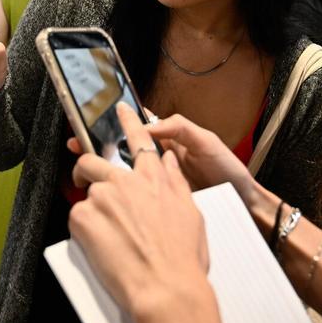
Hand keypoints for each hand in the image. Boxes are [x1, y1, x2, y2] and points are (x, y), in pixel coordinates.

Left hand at [68, 104, 219, 322]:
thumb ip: (176, 183)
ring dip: (92, 209)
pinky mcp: (83, 217)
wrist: (166, 288)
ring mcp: (102, 197)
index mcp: (154, 179)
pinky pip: (77, 218)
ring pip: (86, 193)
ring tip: (105, 234)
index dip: (129, 122)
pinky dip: (84, 231)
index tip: (120, 109)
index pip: (139, 141)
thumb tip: (170, 163)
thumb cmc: (183, 259)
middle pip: (96, 162)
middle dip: (86, 167)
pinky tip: (102, 248)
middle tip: (85, 178)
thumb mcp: (191, 214)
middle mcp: (126, 182)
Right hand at [68, 110, 258, 203]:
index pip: (139, 125)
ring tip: (83, 163)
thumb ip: (180, 129)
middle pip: (123, 148)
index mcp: (170, 140)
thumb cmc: (228, 172)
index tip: (95, 116)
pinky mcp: (158, 201)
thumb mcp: (207, 142)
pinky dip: (118, 191)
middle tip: (78, 142)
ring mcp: (157, 181)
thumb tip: (150, 125)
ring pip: (124, 171)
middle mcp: (160, 159)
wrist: (244, 206)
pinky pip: (134, 193)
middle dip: (100, 143)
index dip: (118, 120)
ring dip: (104, 167)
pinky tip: (103, 190)